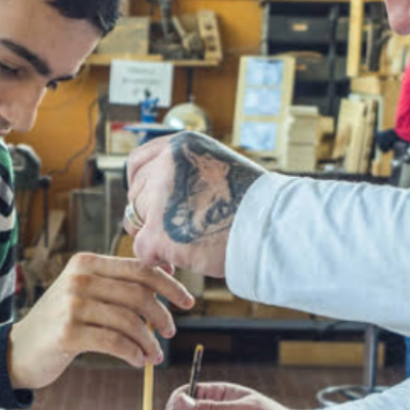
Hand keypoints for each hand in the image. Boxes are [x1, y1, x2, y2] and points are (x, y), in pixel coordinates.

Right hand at [7, 253, 193, 389]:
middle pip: (138, 293)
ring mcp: (71, 305)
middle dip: (162, 315)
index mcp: (87, 263)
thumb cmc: (61, 322)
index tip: (187, 301)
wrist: (17, 350)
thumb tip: (165, 275)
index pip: (139, 268)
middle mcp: (79, 278)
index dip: (169, 285)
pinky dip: (133, 353)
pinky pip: (114, 341)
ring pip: (129, 320)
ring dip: (149, 341)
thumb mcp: (85, 292)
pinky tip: (138, 361)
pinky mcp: (67, 333)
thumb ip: (117, 283)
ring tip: (154, 356)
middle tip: (171, 332)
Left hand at [125, 132, 265, 277]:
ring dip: (153, 237)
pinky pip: (142, 248)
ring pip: (138, 221)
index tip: (141, 199)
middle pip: (137, 195)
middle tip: (169, 233)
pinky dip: (155, 258)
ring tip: (179, 248)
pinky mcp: (159, 232)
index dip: (137, 185)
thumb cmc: (254, 204)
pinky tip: (173, 262)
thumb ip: (188, 173)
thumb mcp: (219, 168)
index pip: (138, 162)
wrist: (272, 226)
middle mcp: (166, 165)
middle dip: (148, 216)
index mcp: (181, 146)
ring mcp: (160, 197)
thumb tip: (159, 193)